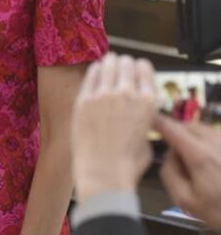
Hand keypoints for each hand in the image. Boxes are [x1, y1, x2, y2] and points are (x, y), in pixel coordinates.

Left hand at [71, 53, 157, 199]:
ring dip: (108, 62)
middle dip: (123, 63)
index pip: (145, 68)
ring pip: (108, 64)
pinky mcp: (84, 99)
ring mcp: (104, 94)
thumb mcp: (148, 137)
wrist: (104, 172)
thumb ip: (145, 119)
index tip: (135, 69)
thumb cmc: (128, 163)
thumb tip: (140, 115)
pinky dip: (94, 71)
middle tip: (119, 65)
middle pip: (126, 62)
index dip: (139, 67)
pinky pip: (90, 75)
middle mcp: (128, 93)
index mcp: (149, 101)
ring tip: (107, 64)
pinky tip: (94, 71)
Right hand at [155, 117, 220, 228]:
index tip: (148, 120)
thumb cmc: (217, 210)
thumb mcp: (183, 199)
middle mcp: (216, 144)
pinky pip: (216, 137)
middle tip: (172, 148)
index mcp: (200, 157)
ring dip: (193, 136)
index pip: (173, 129)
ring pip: (205, 129)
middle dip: (177, 130)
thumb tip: (170, 153)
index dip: (158, 122)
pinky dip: (207, 141)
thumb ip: (169, 173)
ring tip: (192, 157)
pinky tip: (209, 160)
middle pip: (190, 125)